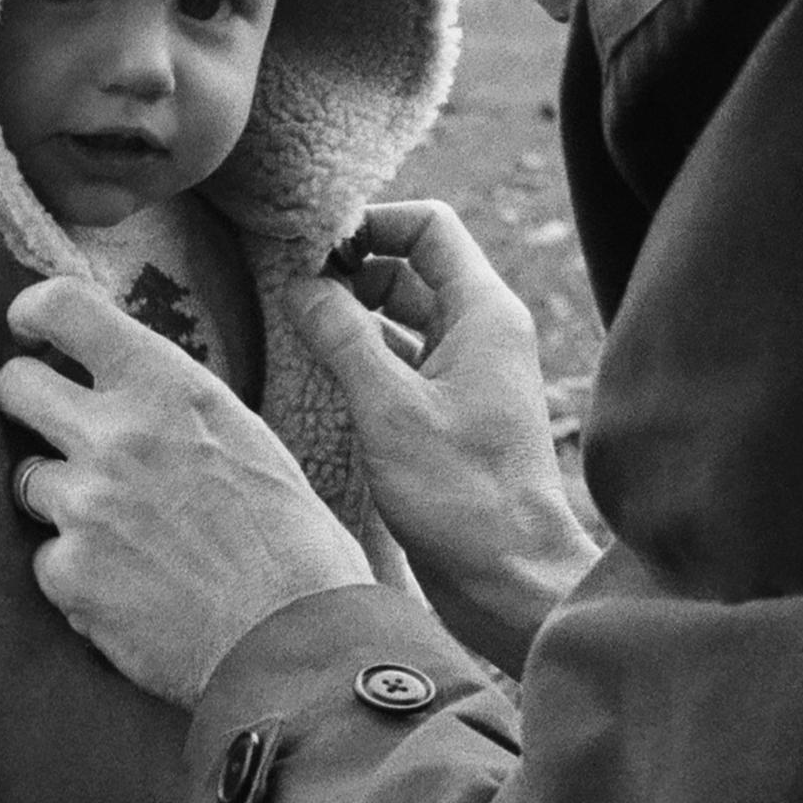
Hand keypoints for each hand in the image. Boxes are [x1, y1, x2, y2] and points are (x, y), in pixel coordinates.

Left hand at [0, 281, 372, 705]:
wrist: (297, 640)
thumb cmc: (294, 543)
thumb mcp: (246, 437)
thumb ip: (176, 407)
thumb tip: (133, 390)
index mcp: (168, 386)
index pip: (64, 307)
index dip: (33, 314)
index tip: (30, 334)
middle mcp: (115, 434)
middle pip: (13, 386)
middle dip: (27, 408)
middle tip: (59, 436)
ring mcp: (84, 504)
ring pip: (26, 480)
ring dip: (62, 502)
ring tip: (126, 534)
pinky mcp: (67, 573)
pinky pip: (47, 559)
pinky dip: (78, 575)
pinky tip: (132, 591)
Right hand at [291, 201, 600, 671]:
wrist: (509, 578)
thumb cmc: (461, 497)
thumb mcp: (387, 407)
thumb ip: (342, 336)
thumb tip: (301, 283)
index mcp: (485, 312)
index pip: (429, 227)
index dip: (371, 225)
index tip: (316, 252)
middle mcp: (482, 333)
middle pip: (412, 267)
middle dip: (353, 269)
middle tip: (292, 290)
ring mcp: (468, 373)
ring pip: (403, 316)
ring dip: (353, 315)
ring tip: (297, 328)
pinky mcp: (450, 413)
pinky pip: (403, 361)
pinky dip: (364, 356)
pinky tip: (322, 371)